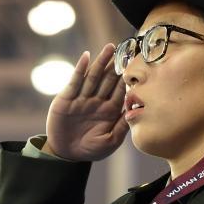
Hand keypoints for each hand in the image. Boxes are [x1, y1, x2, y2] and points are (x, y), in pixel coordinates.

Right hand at [44, 44, 129, 161]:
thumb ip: (122, 125)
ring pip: (93, 76)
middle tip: (126, 49)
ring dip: (101, 62)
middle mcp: (97, 101)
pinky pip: (75, 81)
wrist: (66, 154)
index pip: (119, 90)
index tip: (136, 64)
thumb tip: (135, 109)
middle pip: (108, 80)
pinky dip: (81, 69)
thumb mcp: (110, 141)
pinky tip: (87, 57)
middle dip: (116, 65)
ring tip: (110, 48)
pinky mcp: (67, 98)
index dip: (127, 78)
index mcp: (109, 111)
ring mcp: (82, 98)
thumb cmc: (91, 150)